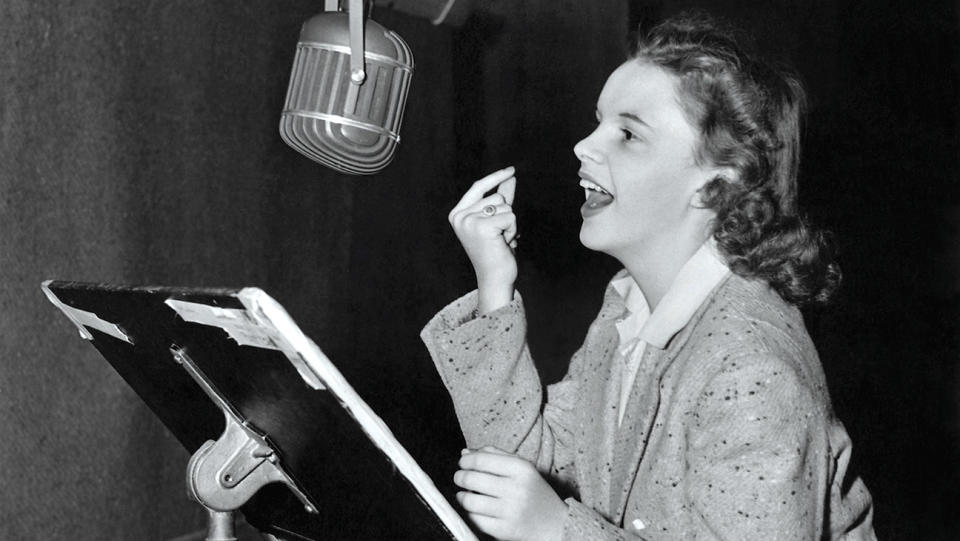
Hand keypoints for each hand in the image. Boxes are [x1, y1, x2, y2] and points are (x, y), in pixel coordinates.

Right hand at [447, 167, 518, 313]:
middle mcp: (459, 216)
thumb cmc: (495, 250)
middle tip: (498, 236)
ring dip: (509, 224)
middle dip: (505, 215)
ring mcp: (468, 221)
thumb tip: (510, 176)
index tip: (511, 170)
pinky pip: (510, 216)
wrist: (495, 278)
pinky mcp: (481, 227)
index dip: (496, 177)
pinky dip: (512, 230)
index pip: (478, 187)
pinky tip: (504, 243)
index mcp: (457, 214)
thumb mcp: (497, 220)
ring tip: (500, 240)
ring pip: (505, 206)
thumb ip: (501, 198)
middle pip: (496, 196)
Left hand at [454, 447, 566, 540]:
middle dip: (460, 477)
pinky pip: (475, 519)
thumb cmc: (534, 492)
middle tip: (459, 478)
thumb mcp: (522, 468)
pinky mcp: (504, 530)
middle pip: (472, 479)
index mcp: (521, 469)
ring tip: (463, 494)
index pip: (481, 460)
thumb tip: (465, 452)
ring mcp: (510, 511)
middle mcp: (516, 489)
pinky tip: (473, 509)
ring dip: (461, 496)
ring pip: (470, 501)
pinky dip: (469, 513)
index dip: (465, 461)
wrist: (556, 524)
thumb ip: (495, 455)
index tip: (462, 462)